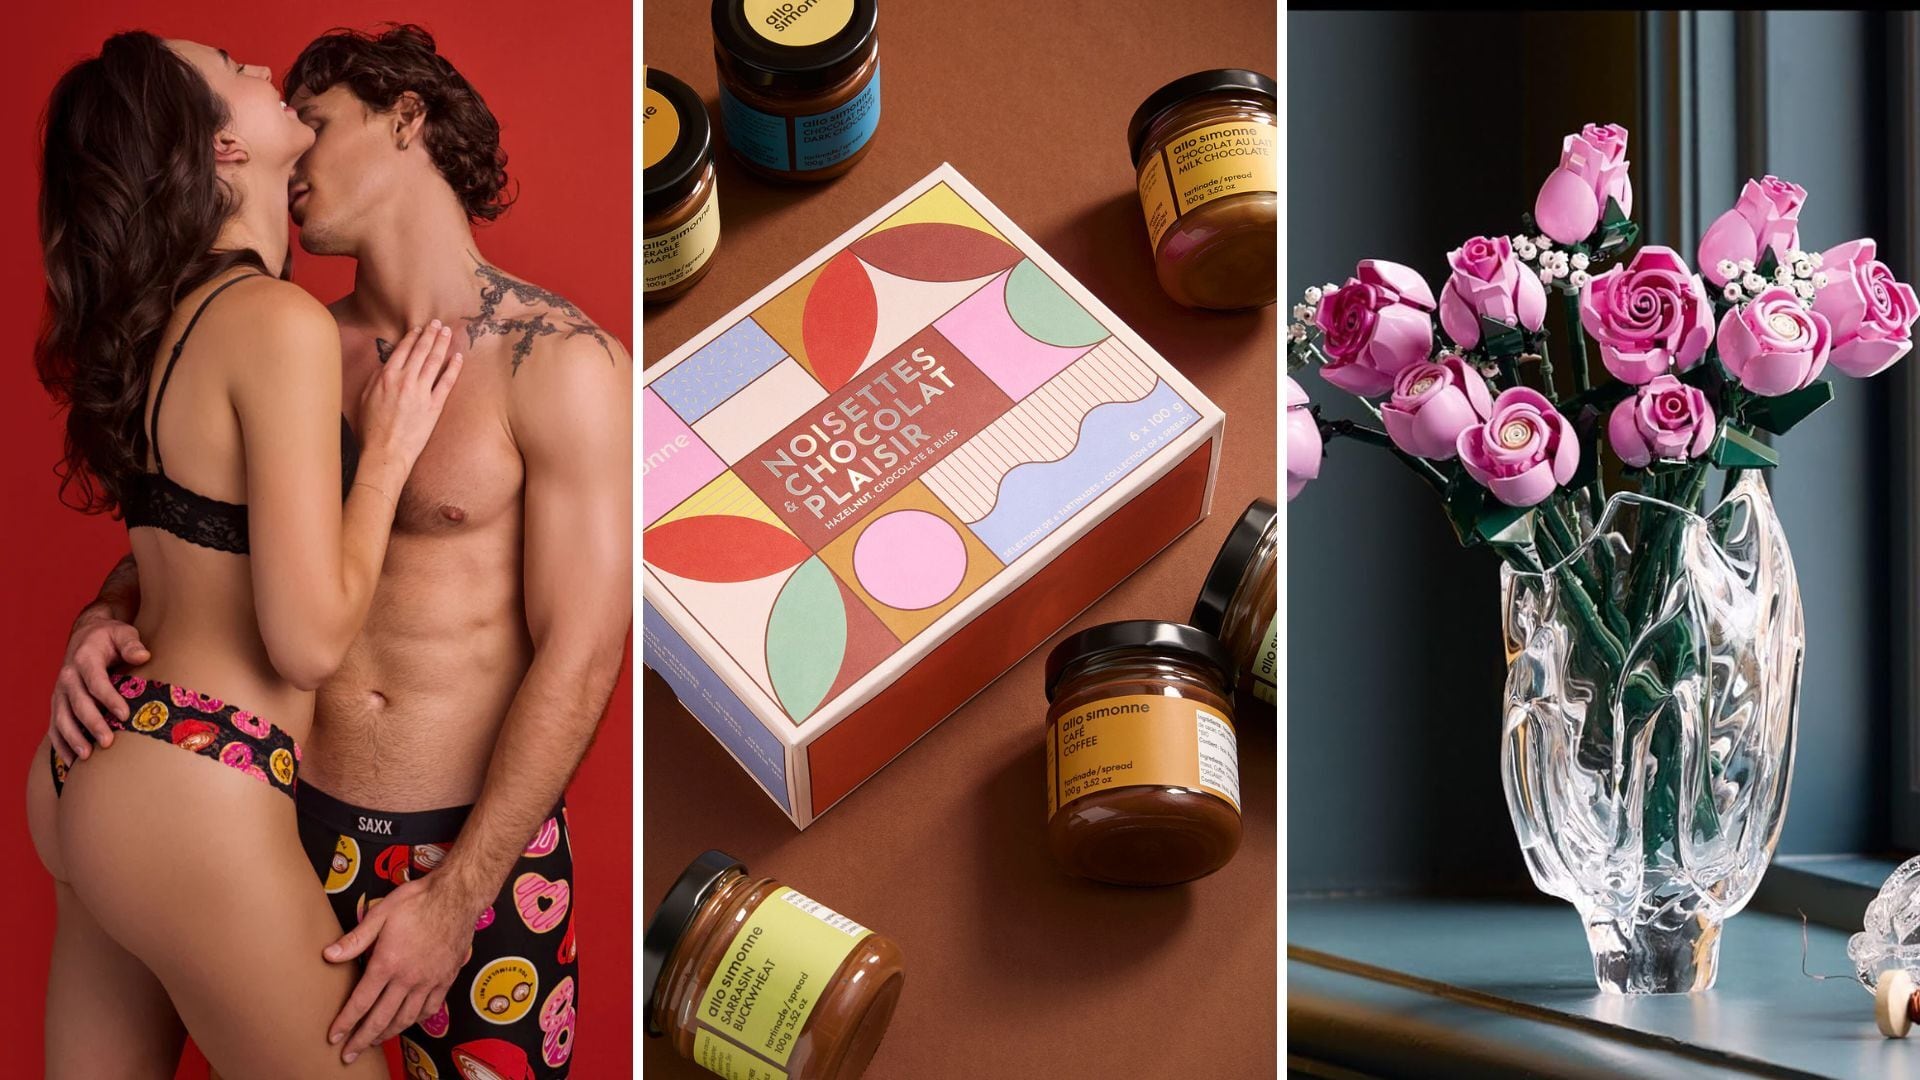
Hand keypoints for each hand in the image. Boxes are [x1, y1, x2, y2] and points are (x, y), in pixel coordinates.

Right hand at [49, 610, 147, 764]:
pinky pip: (55, 726)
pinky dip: (61, 744)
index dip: (110, 699)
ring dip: (73, 738)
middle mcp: (68, 677)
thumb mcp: (122, 632)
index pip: (96, 682)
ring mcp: (60, 692)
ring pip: (62, 718)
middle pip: (78, 704)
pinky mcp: (58, 704)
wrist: (86, 636)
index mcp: (85, 659)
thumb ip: (132, 643)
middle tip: (108, 742)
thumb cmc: (110, 637)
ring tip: (86, 757)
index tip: (125, 715)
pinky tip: (72, 762)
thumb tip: (143, 655)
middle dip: (92, 724)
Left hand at [324, 873, 475, 1063]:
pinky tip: (407, 1021)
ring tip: (374, 1041)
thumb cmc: (418, 901)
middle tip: (349, 1054)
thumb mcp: (381, 913)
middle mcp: (408, 978)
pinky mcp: (446, 979)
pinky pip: (430, 1009)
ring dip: (387, 1033)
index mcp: (387, 963)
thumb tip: (329, 956)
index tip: (334, 1036)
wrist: (457, 896)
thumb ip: (356, 939)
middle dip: (362, 1039)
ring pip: (406, 1018)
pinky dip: (416, 1020)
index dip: (346, 1022)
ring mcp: (429, 981)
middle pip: (381, 1018)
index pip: (361, 1002)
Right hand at [357, 320, 462, 474]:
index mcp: (386, 376)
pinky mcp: (434, 406)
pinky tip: (458, 357)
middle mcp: (405, 380)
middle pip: (421, 351)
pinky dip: (453, 368)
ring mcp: (421, 392)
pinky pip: (447, 382)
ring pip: (435, 362)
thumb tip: (386, 366)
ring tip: (448, 332)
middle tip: (437, 323)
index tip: (419, 328)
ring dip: (442, 344)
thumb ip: (377, 378)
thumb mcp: (366, 398)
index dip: (412, 337)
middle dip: (430, 334)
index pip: (402, 350)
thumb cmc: (371, 428)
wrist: (385, 452)